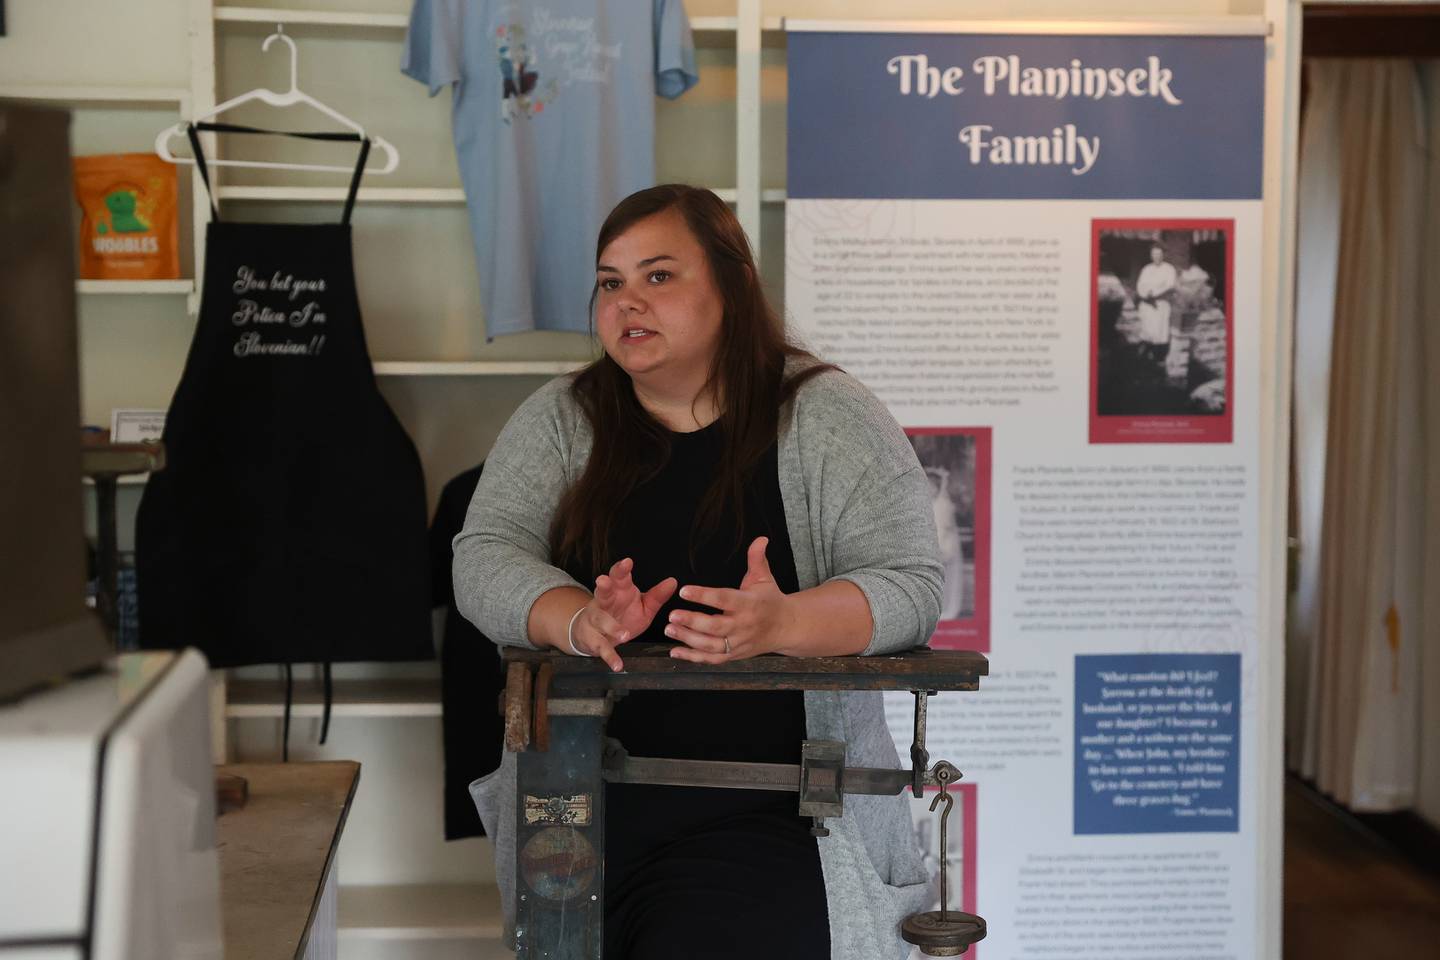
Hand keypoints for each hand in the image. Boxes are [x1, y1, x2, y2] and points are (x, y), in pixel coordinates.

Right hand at [570, 557, 676, 671]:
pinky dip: (610, 657)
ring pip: (601, 620)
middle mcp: (604, 602)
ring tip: (624, 634)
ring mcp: (596, 620)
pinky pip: (602, 648)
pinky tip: (618, 665)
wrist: (591, 632)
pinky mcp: (593, 640)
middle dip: (603, 585)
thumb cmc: (621, 614)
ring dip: (611, 627)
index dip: (621, 569)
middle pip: (602, 591)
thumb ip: (657, 596)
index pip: (618, 576)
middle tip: (603, 580)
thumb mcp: (642, 605)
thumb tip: (674, 581)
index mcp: (618, 591)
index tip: (627, 562)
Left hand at [664, 537, 793, 662]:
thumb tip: (760, 538)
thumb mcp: (764, 578)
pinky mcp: (734, 655)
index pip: (724, 599)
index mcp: (749, 603)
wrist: (786, 628)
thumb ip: (757, 558)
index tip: (684, 590)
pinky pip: (712, 659)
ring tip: (669, 629)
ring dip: (688, 639)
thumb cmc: (771, 600)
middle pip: (716, 627)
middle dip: (692, 621)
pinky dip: (693, 658)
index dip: (704, 595)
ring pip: (711, 645)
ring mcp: (738, 643)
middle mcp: (743, 625)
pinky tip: (675, 651)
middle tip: (672, 615)